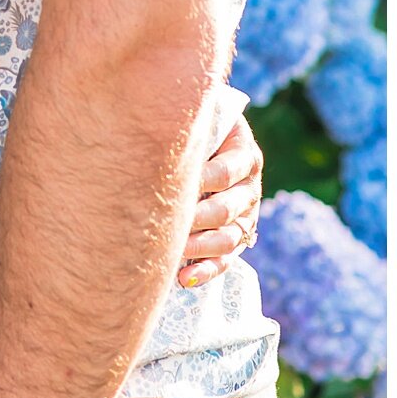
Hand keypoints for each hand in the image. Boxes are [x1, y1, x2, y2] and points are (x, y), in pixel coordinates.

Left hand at [179, 112, 262, 287]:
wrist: (210, 142)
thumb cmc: (194, 128)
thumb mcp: (199, 121)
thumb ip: (185, 124)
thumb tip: (147, 119)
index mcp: (244, 154)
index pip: (225, 171)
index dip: (201, 181)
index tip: (172, 187)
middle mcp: (250, 187)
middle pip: (226, 209)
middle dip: (195, 219)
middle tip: (164, 223)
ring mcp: (246, 215)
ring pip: (228, 238)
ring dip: (199, 248)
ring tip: (173, 253)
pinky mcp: (238, 238)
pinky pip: (226, 261)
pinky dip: (206, 271)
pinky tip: (184, 279)